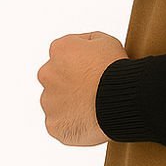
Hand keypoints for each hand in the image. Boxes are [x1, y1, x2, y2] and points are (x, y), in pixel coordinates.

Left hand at [37, 30, 128, 145]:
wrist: (118, 99)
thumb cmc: (114, 68)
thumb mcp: (107, 40)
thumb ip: (88, 41)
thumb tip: (82, 48)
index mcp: (60, 50)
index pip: (65, 52)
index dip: (81, 60)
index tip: (94, 67)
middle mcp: (47, 74)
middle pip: (56, 77)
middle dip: (70, 81)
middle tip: (93, 88)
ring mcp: (49, 101)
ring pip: (57, 102)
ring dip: (70, 103)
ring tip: (93, 106)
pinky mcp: (53, 124)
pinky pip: (61, 124)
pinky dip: (72, 123)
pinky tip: (89, 119)